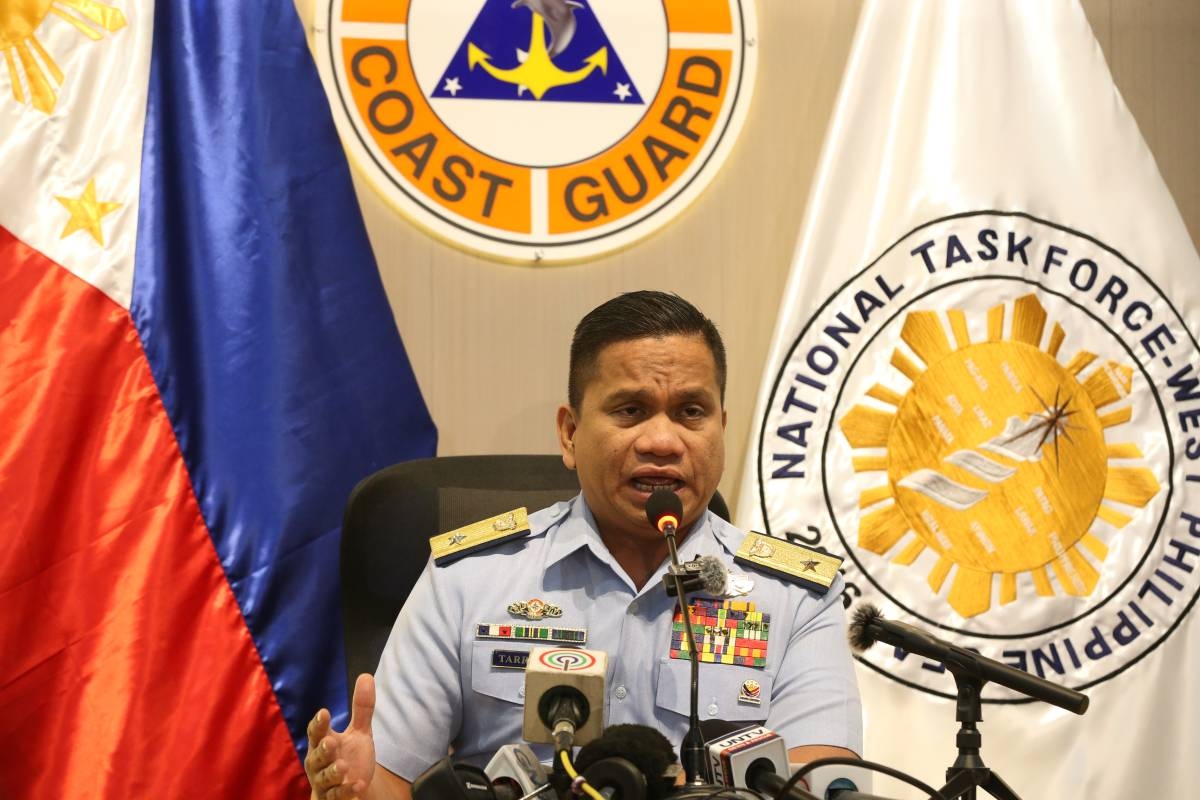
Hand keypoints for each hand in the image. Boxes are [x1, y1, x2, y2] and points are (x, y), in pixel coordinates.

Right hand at [306, 673, 376, 799]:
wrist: (353, 788)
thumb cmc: (350, 757)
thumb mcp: (359, 732)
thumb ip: (362, 708)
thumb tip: (366, 676)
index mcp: (322, 743)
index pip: (317, 732)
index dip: (319, 723)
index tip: (324, 712)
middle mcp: (319, 763)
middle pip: (316, 756)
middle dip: (323, 750)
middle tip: (331, 742)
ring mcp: (324, 782)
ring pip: (324, 778)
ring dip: (332, 772)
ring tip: (344, 766)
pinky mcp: (332, 798)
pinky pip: (336, 795)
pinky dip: (347, 790)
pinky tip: (359, 784)